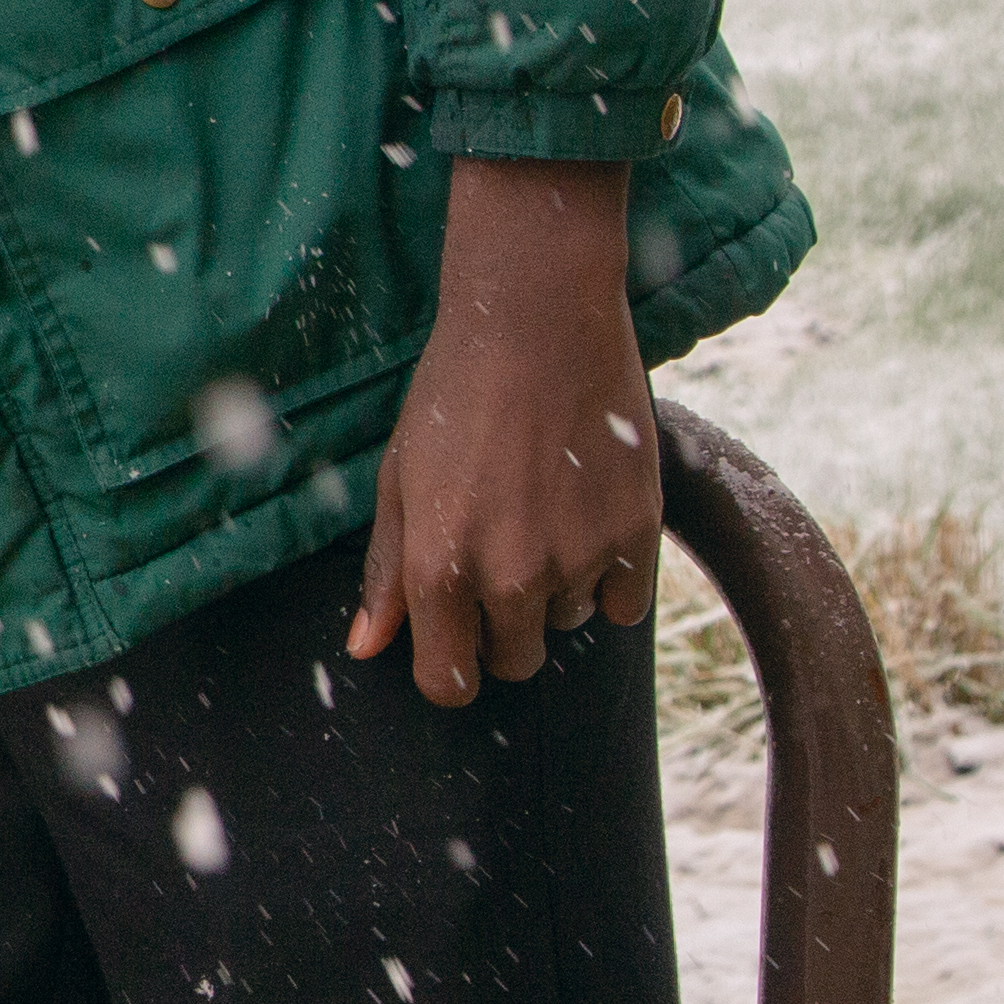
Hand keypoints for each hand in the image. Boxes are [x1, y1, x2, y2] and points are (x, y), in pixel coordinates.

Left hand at [349, 156, 662, 706]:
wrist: (536, 321)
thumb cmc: (453, 396)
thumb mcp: (398, 479)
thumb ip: (386, 572)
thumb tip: (366, 648)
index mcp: (439, 566)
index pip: (448, 683)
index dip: (448, 669)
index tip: (454, 644)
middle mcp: (511, 577)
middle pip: (514, 662)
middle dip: (501, 628)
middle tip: (497, 554)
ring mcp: (580, 559)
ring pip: (567, 625)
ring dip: (555, 590)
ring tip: (539, 508)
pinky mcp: (638, 535)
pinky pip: (625, 606)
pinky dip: (609, 578)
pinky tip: (586, 518)